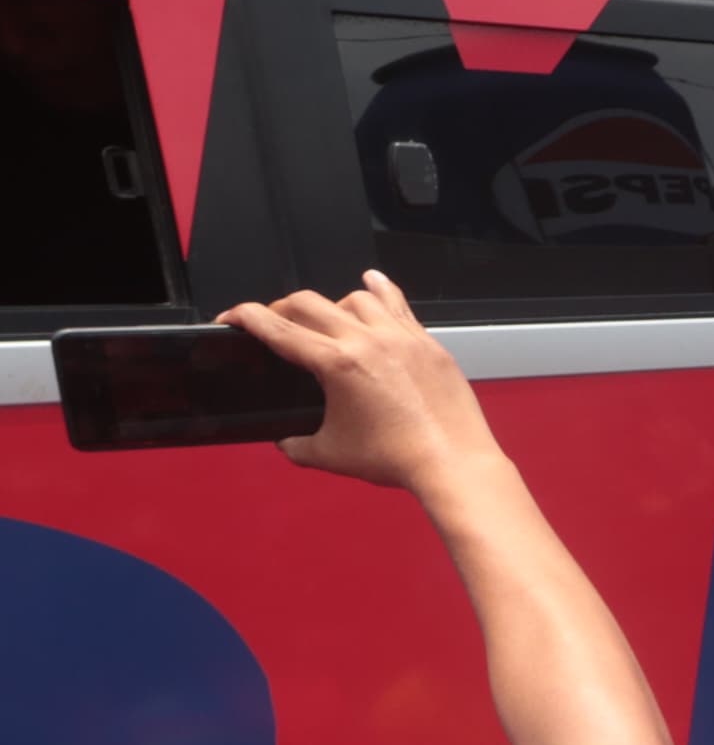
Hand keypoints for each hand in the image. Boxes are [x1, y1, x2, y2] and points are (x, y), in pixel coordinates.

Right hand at [224, 272, 501, 492]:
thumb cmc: (396, 459)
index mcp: (337, 363)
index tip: (230, 317)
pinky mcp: (427, 343)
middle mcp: (368, 340)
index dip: (245, 317)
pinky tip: (371, 281)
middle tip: (275, 325)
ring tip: (326, 321)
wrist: (453, 462)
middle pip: (309, 303)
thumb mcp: (331, 454)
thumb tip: (286, 441)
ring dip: (331, 304)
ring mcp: (401, 337)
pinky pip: (399, 304)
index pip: (278, 328)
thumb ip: (298, 444)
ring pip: (355, 298)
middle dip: (281, 309)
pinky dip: (379, 291)